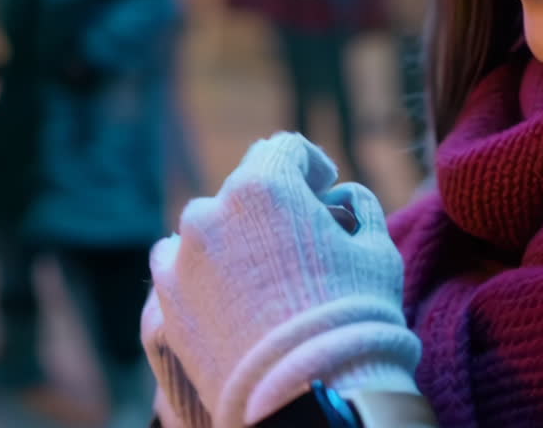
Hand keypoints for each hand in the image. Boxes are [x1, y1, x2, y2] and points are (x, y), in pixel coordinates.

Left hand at [141, 133, 420, 427]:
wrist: (311, 393)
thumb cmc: (353, 316)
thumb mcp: (376, 248)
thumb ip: (359, 207)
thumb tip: (342, 198)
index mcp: (265, 186)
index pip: (283, 149)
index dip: (311, 165)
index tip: (325, 188)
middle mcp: (213, 212)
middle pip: (245, 191)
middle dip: (274, 208)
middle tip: (303, 243)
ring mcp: (183, 258)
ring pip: (208, 229)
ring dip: (234, 239)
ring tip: (266, 278)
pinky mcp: (166, 304)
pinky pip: (178, 270)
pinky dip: (202, 274)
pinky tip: (232, 299)